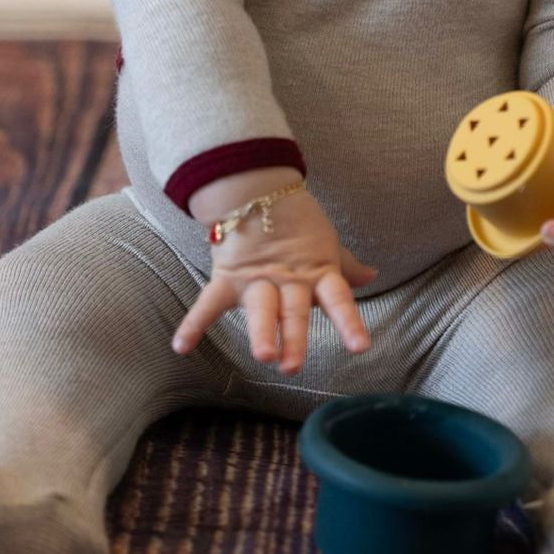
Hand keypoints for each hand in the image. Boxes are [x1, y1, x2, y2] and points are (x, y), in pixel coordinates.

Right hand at [172, 186, 375, 374]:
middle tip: (292, 365)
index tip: (360, 347)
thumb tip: (372, 276)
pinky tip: (181, 347)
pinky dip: (194, 323)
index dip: (349, 322)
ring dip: (262, 331)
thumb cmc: (296, 221)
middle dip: (294, 337)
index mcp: (315, 273)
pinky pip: (209, 302)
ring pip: (260, 308)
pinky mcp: (228, 277)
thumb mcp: (326, 246)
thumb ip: (345, 267)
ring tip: (263, 355)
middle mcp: (287, 280)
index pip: (337, 298)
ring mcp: (256, 280)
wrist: (256, 188)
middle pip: (293, 310)